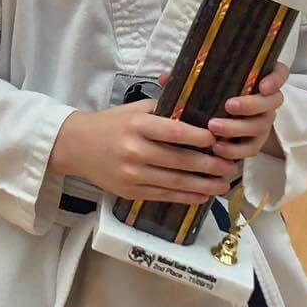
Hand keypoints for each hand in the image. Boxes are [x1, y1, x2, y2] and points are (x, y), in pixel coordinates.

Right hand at [49, 100, 232, 205]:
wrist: (76, 146)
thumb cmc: (110, 124)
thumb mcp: (134, 109)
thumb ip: (164, 110)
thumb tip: (198, 110)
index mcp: (137, 126)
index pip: (174, 132)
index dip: (199, 138)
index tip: (218, 140)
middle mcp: (134, 151)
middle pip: (179, 161)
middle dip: (209, 165)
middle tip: (230, 165)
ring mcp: (132, 175)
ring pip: (175, 182)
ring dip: (203, 184)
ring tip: (224, 183)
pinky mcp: (131, 192)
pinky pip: (164, 196)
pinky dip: (186, 196)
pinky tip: (202, 194)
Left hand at [209, 64, 287, 162]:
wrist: (220, 116)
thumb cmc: (218, 89)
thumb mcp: (214, 77)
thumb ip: (205, 72)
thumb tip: (175, 72)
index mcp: (263, 78)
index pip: (279, 73)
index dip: (275, 80)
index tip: (263, 86)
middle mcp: (269, 100)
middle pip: (271, 102)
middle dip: (250, 105)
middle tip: (228, 105)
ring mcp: (264, 122)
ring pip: (260, 126)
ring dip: (236, 128)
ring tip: (213, 127)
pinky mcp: (256, 142)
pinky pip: (251, 148)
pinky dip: (235, 150)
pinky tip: (217, 148)